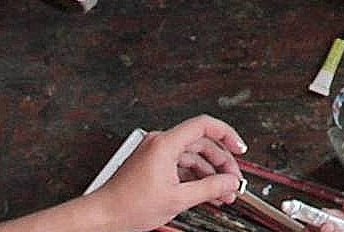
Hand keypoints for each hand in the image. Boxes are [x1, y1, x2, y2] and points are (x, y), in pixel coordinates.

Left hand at [93, 115, 247, 231]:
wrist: (103, 216)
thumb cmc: (129, 206)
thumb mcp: (178, 199)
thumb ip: (210, 188)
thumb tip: (230, 182)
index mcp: (165, 143)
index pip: (204, 126)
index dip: (227, 135)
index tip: (240, 149)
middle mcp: (160, 143)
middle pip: (201, 144)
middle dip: (221, 163)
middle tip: (233, 181)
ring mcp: (156, 154)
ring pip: (193, 157)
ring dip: (210, 174)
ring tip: (223, 193)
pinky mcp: (153, 165)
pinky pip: (181, 166)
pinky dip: (195, 178)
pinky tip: (206, 193)